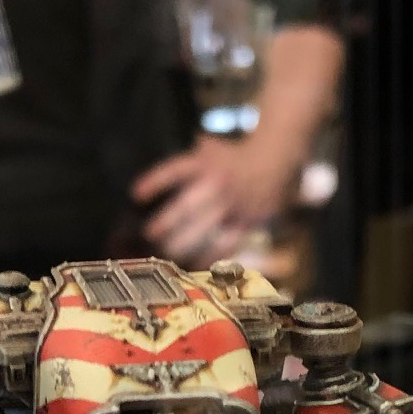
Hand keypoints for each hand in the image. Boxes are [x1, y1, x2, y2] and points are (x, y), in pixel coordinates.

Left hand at [134, 134, 294, 266]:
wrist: (276, 159)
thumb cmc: (236, 157)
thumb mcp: (211, 150)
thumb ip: (187, 163)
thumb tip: (155, 178)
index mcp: (206, 164)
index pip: (176, 171)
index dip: (155, 182)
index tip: (136, 194)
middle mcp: (219, 184)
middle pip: (189, 205)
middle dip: (167, 221)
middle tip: (150, 234)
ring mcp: (234, 205)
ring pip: (206, 228)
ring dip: (185, 243)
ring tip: (167, 252)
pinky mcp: (247, 222)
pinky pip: (227, 243)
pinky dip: (211, 255)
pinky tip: (196, 264)